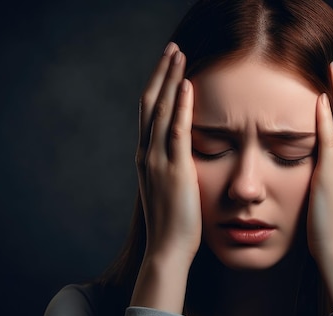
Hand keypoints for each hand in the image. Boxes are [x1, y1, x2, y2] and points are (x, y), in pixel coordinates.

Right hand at [131, 43, 199, 312]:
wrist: (168, 249)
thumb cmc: (173, 224)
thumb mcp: (169, 189)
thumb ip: (172, 168)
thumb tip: (184, 155)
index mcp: (145, 158)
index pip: (149, 114)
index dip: (157, 88)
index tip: (168, 68)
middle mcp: (145, 155)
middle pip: (149, 104)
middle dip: (161, 74)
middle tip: (172, 50)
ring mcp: (157, 161)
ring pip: (159, 111)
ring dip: (170, 80)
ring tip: (179, 55)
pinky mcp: (174, 170)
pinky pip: (176, 131)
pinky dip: (180, 106)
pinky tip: (187, 85)